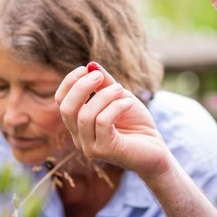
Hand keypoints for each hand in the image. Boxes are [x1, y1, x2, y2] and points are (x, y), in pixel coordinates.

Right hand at [56, 63, 171, 180]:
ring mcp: (90, 147)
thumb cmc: (137, 124)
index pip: (61, 101)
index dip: (69, 82)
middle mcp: (79, 138)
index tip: (86, 69)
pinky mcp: (105, 151)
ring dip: (104, 96)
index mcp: (78, 124)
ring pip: (85, 116)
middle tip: (99, 77)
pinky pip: (103, 123)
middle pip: (67, 109)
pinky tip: (129, 103)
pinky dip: (116, 107)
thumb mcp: (119, 97)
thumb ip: (105, 84)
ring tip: (120, 90)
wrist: (156, 149)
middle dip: (81, 87)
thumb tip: (91, 65)